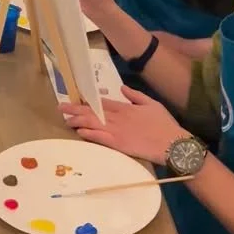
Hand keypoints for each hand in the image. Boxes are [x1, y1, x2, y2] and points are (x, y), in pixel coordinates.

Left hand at [60, 86, 185, 165]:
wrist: (172, 143)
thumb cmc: (164, 124)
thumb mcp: (152, 104)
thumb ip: (135, 95)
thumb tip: (122, 88)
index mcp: (126, 108)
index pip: (102, 102)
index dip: (87, 100)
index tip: (75, 99)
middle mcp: (118, 117)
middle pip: (93, 111)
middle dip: (76, 109)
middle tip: (61, 108)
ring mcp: (118, 131)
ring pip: (94, 123)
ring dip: (79, 121)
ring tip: (66, 119)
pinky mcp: (119, 144)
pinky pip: (101, 138)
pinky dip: (90, 134)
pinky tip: (79, 131)